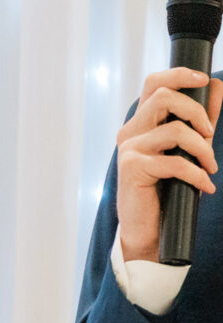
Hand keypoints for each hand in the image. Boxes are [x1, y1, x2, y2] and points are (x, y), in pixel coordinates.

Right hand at [116, 68, 222, 261]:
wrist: (148, 228)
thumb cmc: (166, 188)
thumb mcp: (189, 148)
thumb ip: (201, 119)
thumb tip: (217, 86)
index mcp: (141, 123)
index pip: (154, 83)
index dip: (180, 75)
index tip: (204, 80)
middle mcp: (130, 131)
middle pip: (165, 97)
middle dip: (197, 112)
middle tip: (210, 134)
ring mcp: (129, 149)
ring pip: (175, 130)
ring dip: (203, 149)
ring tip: (210, 167)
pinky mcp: (132, 168)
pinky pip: (175, 162)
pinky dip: (197, 174)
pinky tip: (205, 186)